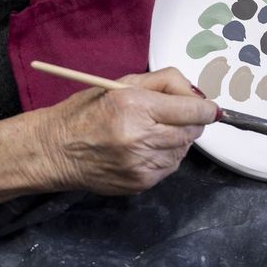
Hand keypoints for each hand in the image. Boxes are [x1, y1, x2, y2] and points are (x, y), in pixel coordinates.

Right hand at [40, 67, 218, 194]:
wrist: (56, 151)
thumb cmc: (86, 113)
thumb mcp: (122, 84)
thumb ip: (164, 83)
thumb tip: (198, 96)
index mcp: (134, 106)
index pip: (191, 110)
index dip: (206, 108)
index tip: (210, 108)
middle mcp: (140, 138)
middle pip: (192, 131)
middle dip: (191, 121)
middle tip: (176, 115)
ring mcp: (141, 165)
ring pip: (183, 150)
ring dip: (178, 139)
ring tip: (153, 131)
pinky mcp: (140, 183)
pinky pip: (170, 166)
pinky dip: (166, 155)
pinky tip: (145, 147)